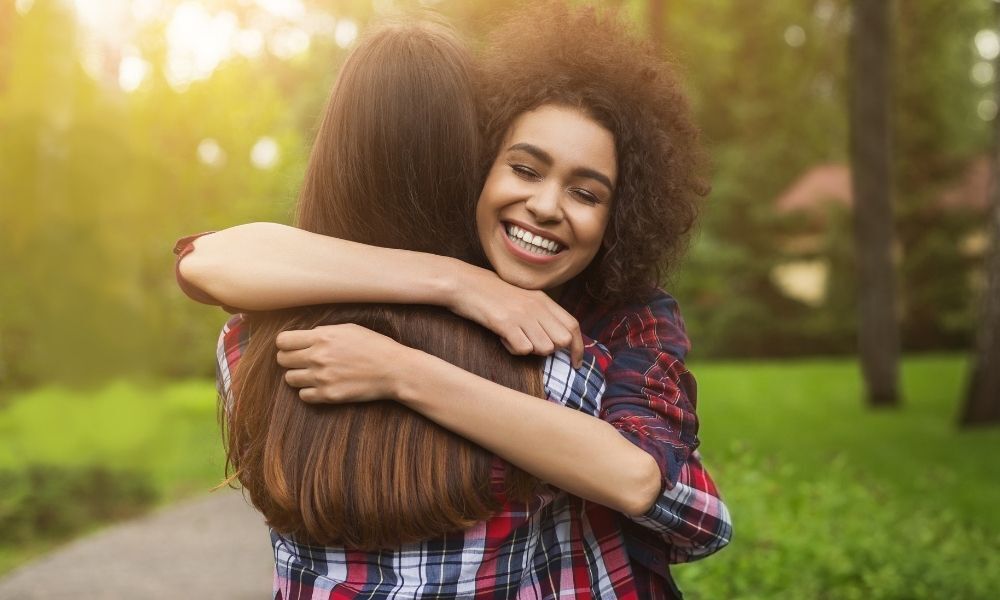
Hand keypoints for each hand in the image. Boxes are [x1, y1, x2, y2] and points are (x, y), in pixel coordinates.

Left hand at [275, 324, 408, 402]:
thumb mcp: (348, 329)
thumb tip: (303, 338)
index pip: (283, 341)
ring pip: (290, 379)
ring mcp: (322, 378)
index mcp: (322, 337)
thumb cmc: (374, 346)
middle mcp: (318, 357)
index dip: (285, 344)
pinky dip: (310, 391)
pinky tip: (322, 385)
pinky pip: (303, 395)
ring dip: (299, 376)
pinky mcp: (329, 395)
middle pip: (283, 360)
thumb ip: (323, 332)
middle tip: (303, 361)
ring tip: (314, 373)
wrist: (394, 370)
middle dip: (290, 359)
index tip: (292, 347)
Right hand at [447, 266, 583, 366]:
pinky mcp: (505, 323)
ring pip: (545, 347)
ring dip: (530, 350)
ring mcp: (521, 314)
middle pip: (562, 340)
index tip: (576, 363)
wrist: (464, 283)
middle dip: (551, 350)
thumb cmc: (491, 293)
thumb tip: (556, 337)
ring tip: (514, 338)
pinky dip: (514, 350)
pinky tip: (503, 339)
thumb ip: (540, 313)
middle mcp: (536, 306)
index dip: (579, 347)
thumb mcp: (522, 298)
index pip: (573, 326)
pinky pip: (523, 349)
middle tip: (530, 344)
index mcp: (543, 299)